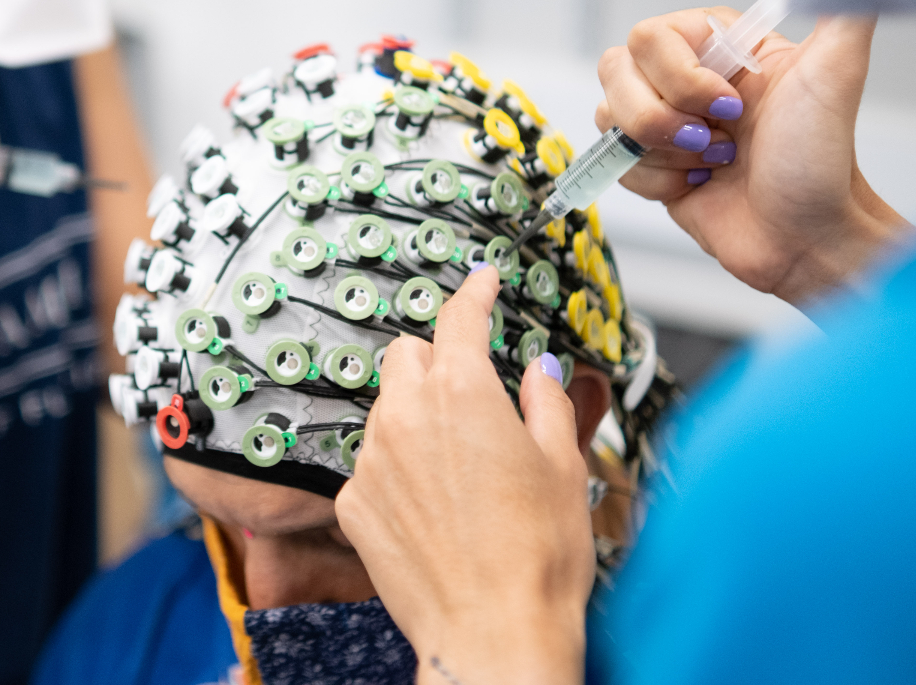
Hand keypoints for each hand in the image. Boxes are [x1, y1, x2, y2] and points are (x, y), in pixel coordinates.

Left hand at [336, 267, 593, 684]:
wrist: (493, 633)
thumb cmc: (537, 557)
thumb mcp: (563, 465)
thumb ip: (546, 401)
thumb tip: (541, 372)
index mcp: (461, 393)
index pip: (459, 319)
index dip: (473, 293)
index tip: (481, 282)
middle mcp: (404, 416)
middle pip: (406, 356)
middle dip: (436, 361)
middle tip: (472, 394)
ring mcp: (371, 460)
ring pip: (385, 409)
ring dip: (414, 417)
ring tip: (459, 467)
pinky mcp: (353, 503)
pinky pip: (370, 463)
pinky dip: (396, 470)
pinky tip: (432, 507)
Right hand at [597, 8, 913, 306]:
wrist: (806, 238)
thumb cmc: (820, 162)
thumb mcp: (836, 74)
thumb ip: (843, 10)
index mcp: (718, 47)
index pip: (651, 35)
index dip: (680, 76)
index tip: (731, 105)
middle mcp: (685, 79)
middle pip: (616, 71)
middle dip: (663, 118)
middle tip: (718, 139)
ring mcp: (662, 123)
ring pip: (610, 117)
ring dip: (665, 152)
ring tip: (715, 164)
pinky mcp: (649, 166)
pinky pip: (615, 162)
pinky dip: (657, 182)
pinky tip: (699, 186)